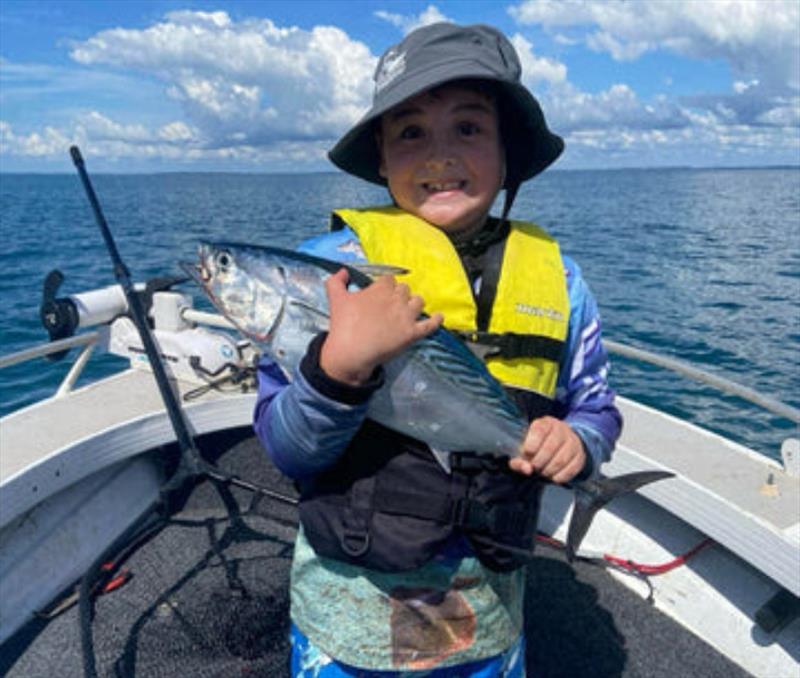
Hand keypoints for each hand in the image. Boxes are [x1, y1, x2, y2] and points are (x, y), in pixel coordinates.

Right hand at [319, 268, 442, 385]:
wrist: (351, 352)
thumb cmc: (343, 325)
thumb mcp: (335, 298)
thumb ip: (336, 280)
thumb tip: (343, 271)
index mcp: (381, 289)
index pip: (390, 279)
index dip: (386, 286)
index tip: (381, 293)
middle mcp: (397, 299)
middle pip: (405, 289)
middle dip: (399, 295)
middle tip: (391, 305)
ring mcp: (407, 316)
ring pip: (419, 302)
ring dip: (414, 304)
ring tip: (409, 310)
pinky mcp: (413, 333)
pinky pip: (431, 324)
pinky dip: (436, 320)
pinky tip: (439, 317)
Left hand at [509, 416, 585, 483]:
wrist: (561, 443)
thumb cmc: (538, 446)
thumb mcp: (525, 449)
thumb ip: (519, 460)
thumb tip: (526, 470)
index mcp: (545, 423)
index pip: (540, 430)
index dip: (532, 444)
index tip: (527, 453)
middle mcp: (561, 429)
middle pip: (550, 447)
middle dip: (539, 462)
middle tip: (534, 467)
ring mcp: (573, 441)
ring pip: (561, 460)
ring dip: (549, 470)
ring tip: (543, 472)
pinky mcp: (580, 455)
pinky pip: (572, 469)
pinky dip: (560, 476)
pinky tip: (553, 477)